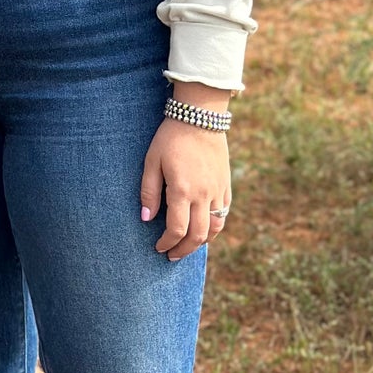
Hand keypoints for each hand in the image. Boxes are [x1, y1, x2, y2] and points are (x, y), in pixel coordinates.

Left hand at [140, 114, 231, 261]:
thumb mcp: (152, 162)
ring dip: (201, 242)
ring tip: (187, 246)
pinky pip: (224, 214)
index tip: (158, 247)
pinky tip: (204, 229)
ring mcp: (218, 190)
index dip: (167, 243)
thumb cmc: (171, 138)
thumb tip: (146, 218)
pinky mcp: (226, 185)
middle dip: (183, 250)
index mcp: (183, 190)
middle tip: (172, 255)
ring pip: (215, 228)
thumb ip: (149, 191)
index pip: (177, 229)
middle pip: (197, 235)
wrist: (200, 117)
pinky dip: (215, 227)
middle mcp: (204, 194)